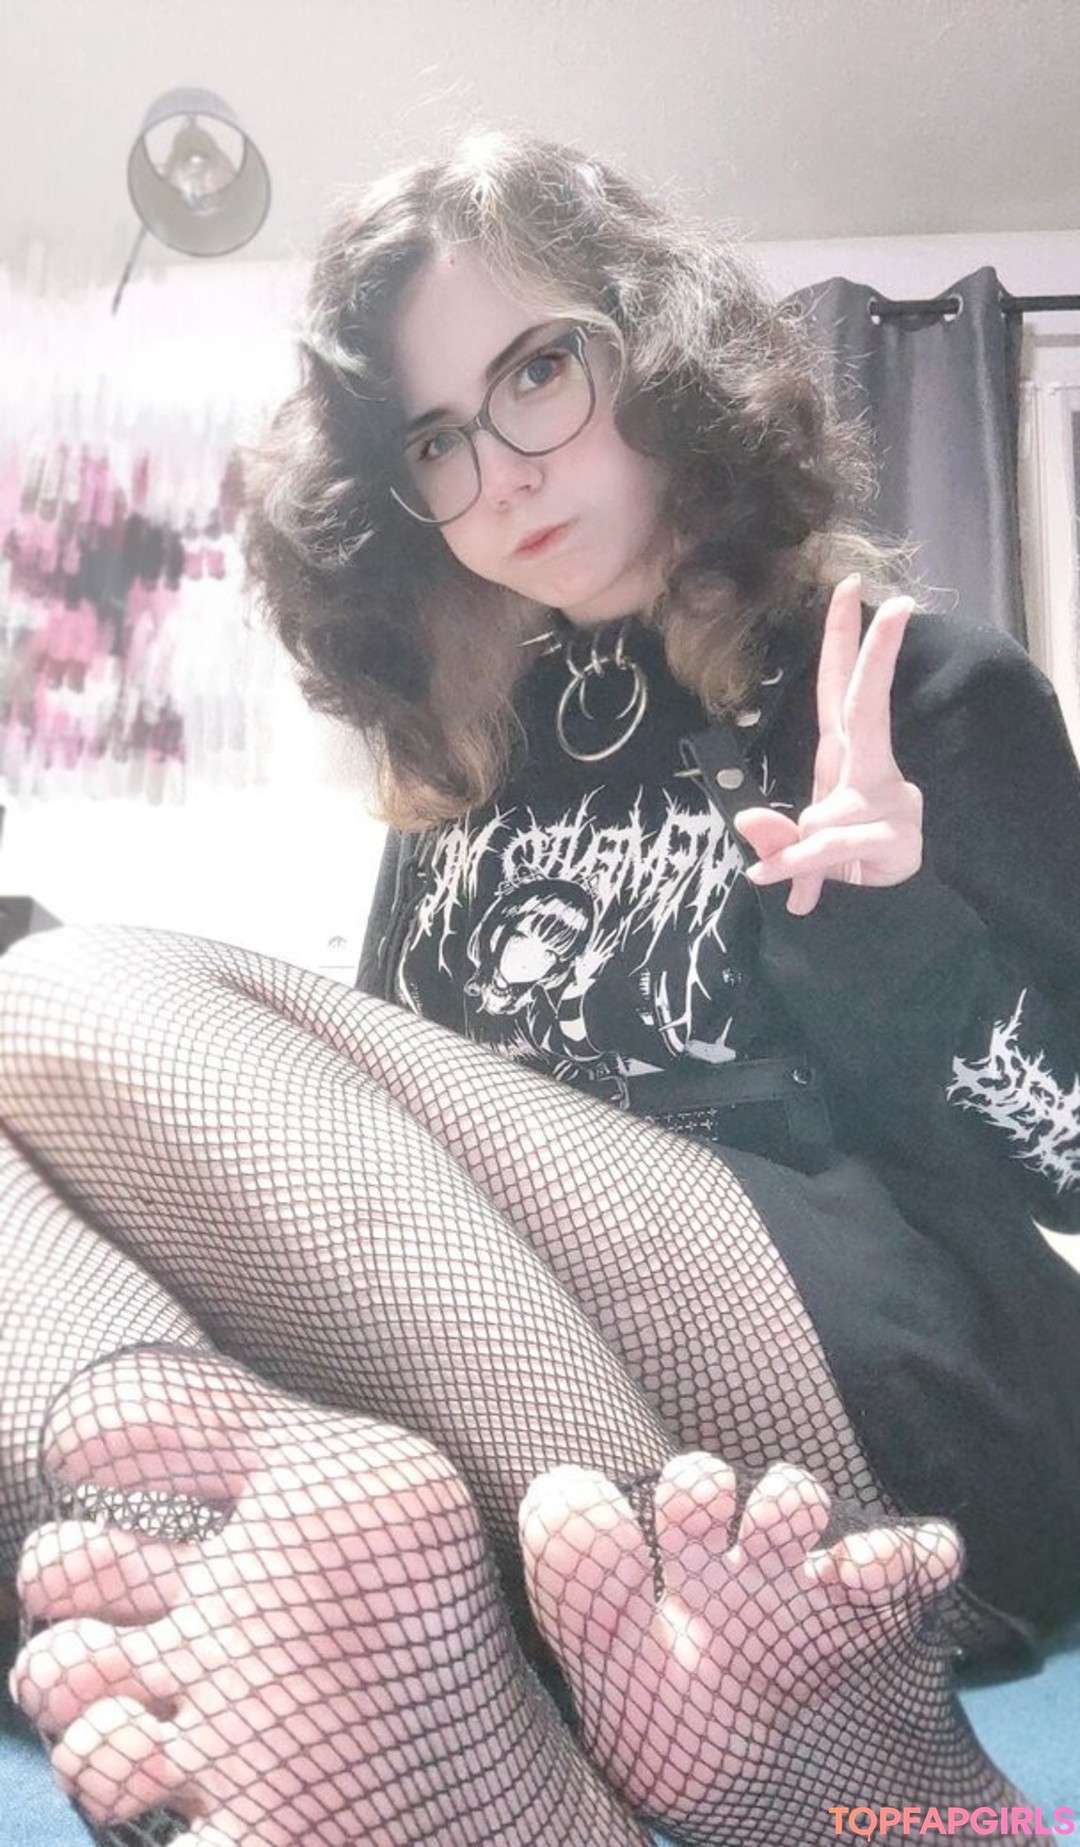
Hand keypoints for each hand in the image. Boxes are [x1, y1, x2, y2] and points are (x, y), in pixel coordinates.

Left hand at [735, 576, 922, 915]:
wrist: (883, 914)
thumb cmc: (842, 866)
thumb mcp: (797, 851)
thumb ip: (777, 839)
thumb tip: (750, 824)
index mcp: (844, 756)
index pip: (840, 689)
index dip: (844, 641)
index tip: (852, 589)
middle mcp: (870, 768)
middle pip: (868, 705)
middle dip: (878, 654)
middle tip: (897, 604)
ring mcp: (889, 799)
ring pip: (830, 811)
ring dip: (803, 851)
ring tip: (790, 879)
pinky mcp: (896, 836)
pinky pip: (833, 846)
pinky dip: (805, 867)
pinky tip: (795, 893)